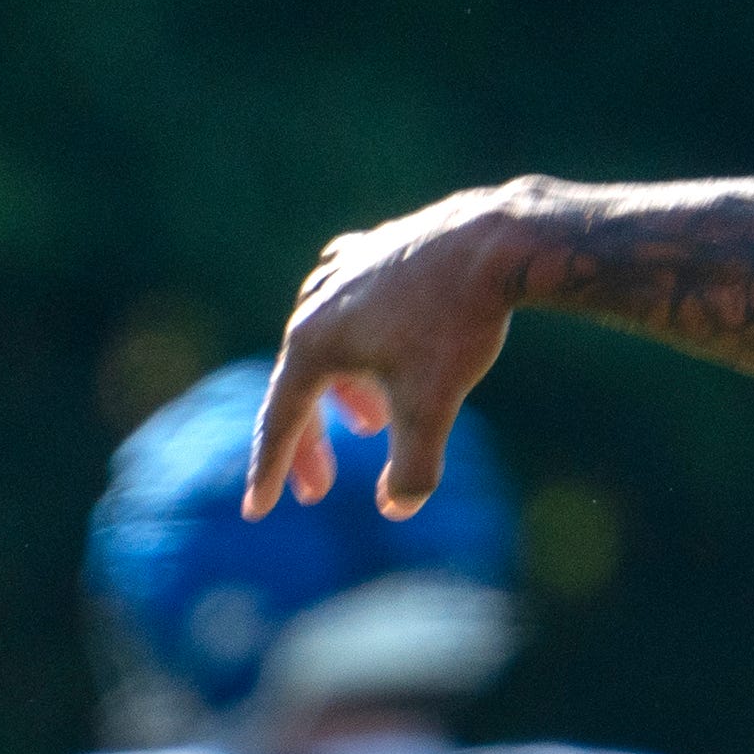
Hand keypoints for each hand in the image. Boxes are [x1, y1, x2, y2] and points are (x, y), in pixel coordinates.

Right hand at [244, 183, 530, 520]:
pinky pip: (347, 303)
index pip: (280, 419)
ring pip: (326, 342)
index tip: (257, 510)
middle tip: (319, 490)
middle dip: (308, 441)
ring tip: (370, 424)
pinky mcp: (377, 251)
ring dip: (338, 392)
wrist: (497, 242)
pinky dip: (353, 340)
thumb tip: (396, 508)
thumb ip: (413, 467)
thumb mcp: (431, 405)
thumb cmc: (457, 322)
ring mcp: (345, 271)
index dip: (270, 469)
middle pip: (299, 384)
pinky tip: (370, 345)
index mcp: (314, 342)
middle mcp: (316, 303)